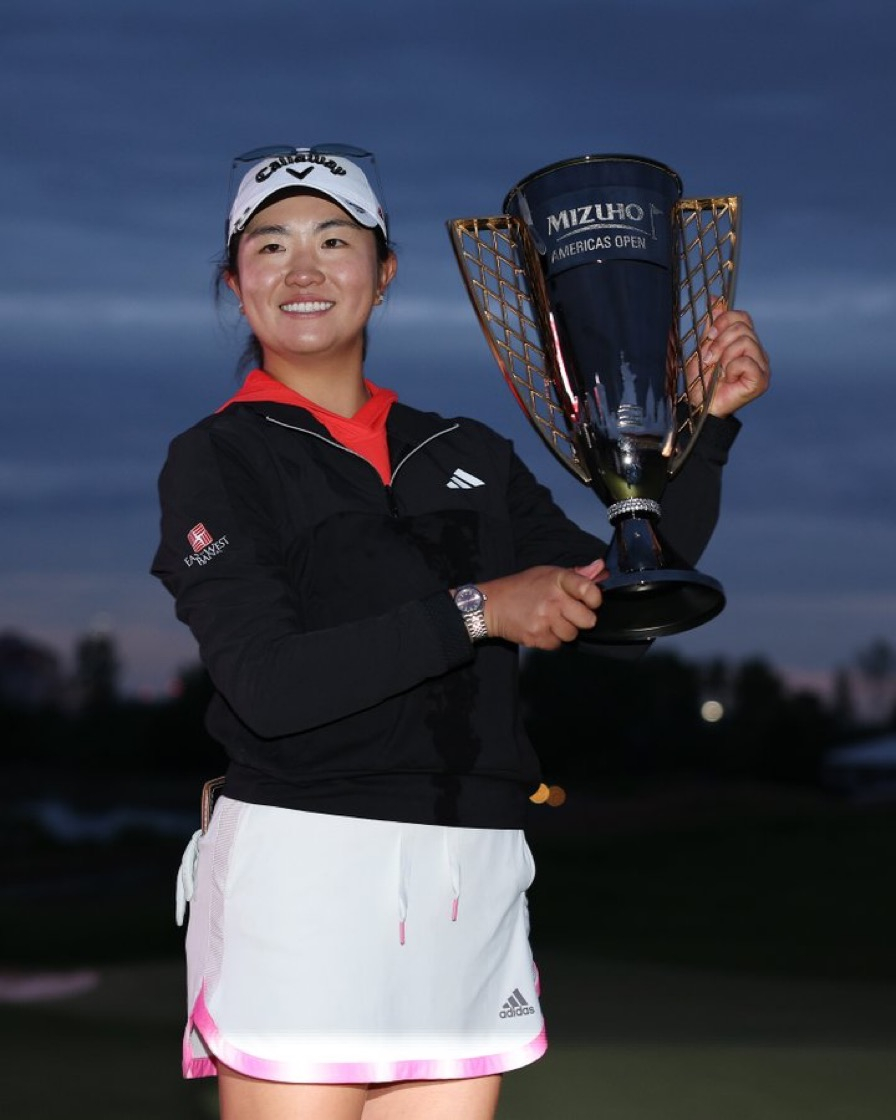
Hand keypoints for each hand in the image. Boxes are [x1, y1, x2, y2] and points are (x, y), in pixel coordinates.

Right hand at [479, 560, 606, 649]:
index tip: (591, 602)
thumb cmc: (521, 588)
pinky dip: (550, 640)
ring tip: (550, 621)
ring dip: (564, 631)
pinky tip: (541, 628)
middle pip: (587, 620)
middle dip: (581, 620)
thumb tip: (600, 568)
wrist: (491, 604)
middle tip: (569, 614)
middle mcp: (553, 599)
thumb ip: (576, 575)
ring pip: (572, 635)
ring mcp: (544, 619)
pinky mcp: (536, 636)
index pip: (590, 591)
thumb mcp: (547, 573)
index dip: (595, 599)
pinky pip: (556, 645)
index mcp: (558, 579)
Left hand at [700, 307, 770, 417]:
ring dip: (725, 356)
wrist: (700, 406)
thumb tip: (715, 298)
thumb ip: (711, 326)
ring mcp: (762, 366)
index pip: (742, 317)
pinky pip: (747, 361)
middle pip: (743, 328)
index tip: (709, 336)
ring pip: (746, 342)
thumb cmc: (702, 382)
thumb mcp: (703, 348)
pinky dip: (732, 368)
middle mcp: (757, 352)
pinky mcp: (761, 380)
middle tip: (710, 359)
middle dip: (720, 342)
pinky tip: (727, 378)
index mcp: (745, 342)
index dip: (724, 320)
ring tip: (718, 370)